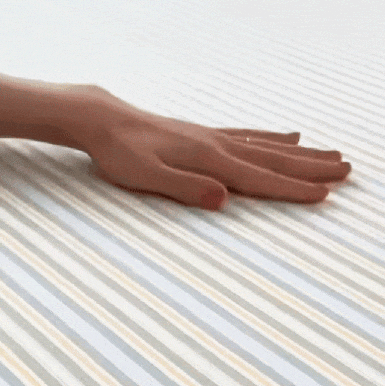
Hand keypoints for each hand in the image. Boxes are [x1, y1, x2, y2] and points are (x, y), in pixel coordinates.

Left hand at [82, 89, 350, 209]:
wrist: (105, 120)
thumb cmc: (120, 152)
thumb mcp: (146, 176)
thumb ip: (185, 188)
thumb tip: (224, 200)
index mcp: (207, 159)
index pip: (258, 178)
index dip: (291, 189)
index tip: (324, 195)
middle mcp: (216, 145)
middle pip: (273, 159)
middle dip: (310, 169)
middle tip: (347, 170)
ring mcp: (211, 136)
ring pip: (266, 146)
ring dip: (300, 153)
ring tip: (328, 154)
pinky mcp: (203, 134)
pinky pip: (248, 135)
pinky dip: (271, 137)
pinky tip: (286, 136)